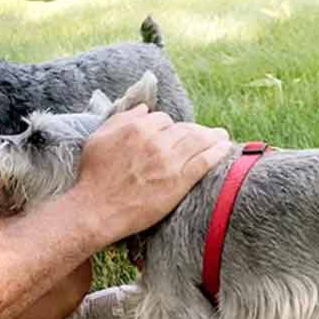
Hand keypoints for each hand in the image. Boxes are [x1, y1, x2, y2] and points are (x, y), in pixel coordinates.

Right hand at [74, 105, 230, 245]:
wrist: (97, 209)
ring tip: (221, 136)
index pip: (163, 119)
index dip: (168, 126)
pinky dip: (217, 152)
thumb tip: (144, 108)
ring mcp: (169, 161)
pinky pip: (204, 161)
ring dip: (212, 136)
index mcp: (137, 128)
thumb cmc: (93, 175)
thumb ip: (121, 119)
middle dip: (194, 130)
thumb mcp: (99, 138)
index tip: (171, 134)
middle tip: (204, 133)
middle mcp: (156, 141)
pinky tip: (225, 147)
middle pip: (183, 128)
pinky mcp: (179, 181)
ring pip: (198, 141)